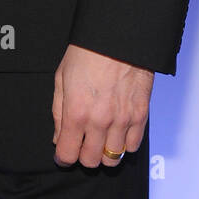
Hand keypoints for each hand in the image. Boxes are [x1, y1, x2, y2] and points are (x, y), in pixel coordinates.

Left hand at [52, 43, 152, 168]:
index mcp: (76, 112)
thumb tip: (58, 137)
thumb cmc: (87, 52)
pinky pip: (133, 146)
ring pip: (113, 158)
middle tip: (81, 145)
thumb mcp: (61, 78)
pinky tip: (117, 133)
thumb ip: (59, 112)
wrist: (118, 37)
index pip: (68, 154)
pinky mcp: (140, 115)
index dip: (63, 157)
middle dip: (83, 156)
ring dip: (104, 153)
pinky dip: (124, 145)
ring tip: (100, 140)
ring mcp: (122, 120)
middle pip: (91, 161)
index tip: (63, 155)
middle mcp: (100, 121)